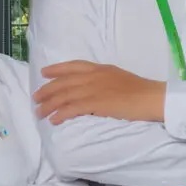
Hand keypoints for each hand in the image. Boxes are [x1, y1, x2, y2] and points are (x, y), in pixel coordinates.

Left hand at [34, 61, 165, 124]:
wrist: (150, 97)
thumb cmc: (140, 90)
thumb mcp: (119, 77)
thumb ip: (104, 80)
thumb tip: (93, 88)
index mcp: (100, 68)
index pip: (73, 65)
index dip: (57, 69)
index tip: (44, 73)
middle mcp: (93, 76)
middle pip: (63, 82)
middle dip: (47, 90)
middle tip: (35, 98)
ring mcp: (93, 89)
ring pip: (64, 96)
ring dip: (49, 105)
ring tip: (39, 112)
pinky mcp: (95, 103)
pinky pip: (71, 108)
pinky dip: (60, 114)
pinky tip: (54, 120)